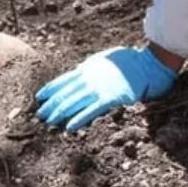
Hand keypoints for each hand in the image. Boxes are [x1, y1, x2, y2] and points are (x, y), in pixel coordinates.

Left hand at [35, 46, 177, 131]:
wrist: (148, 64)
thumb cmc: (129, 61)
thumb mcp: (105, 59)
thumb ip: (91, 66)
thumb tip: (78, 70)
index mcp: (88, 67)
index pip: (64, 79)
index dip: (50, 89)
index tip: (39, 98)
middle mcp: (90, 77)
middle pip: (65, 92)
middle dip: (51, 105)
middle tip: (39, 115)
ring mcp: (99, 87)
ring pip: (74, 102)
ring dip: (60, 113)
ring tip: (49, 122)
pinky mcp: (111, 98)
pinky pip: (91, 111)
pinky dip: (78, 119)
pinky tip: (69, 127)